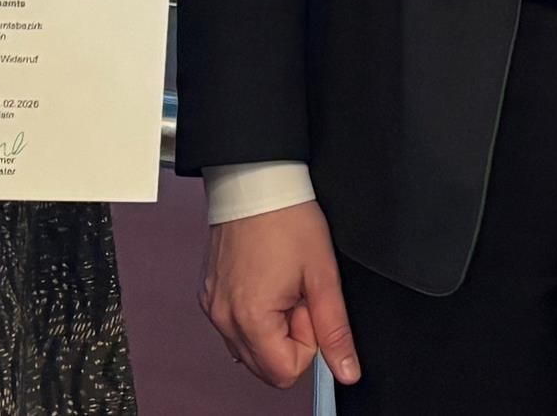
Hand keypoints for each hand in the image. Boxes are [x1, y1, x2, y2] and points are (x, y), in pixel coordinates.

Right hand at [201, 201, 360, 389]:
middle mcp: (223, 319)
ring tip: (281, 285)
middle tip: (297, 295)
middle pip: (265, 366)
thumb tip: (347, 370)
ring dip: (273, 326)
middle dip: (290, 337)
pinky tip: (265, 281)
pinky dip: (255, 314)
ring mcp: (213, 308)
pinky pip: (235, 327)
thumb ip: (335, 330)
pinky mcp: (209, 296)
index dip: (308, 342)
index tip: (308, 306)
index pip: (284, 373)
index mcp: (250, 318)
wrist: (256, 183)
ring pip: (250, 349)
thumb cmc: (286, 218)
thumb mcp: (323, 276)